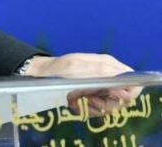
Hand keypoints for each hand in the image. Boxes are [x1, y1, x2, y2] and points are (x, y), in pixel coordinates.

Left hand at [25, 53, 139, 115]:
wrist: (42, 77)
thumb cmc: (59, 68)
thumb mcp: (77, 66)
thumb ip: (102, 71)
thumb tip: (124, 79)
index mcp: (109, 65)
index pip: (134, 83)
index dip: (128, 92)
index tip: (111, 94)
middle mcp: (109, 78)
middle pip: (125, 99)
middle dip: (108, 103)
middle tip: (90, 98)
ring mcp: (102, 90)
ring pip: (112, 107)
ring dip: (96, 107)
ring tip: (80, 99)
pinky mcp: (94, 100)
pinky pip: (99, 111)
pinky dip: (88, 110)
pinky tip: (77, 103)